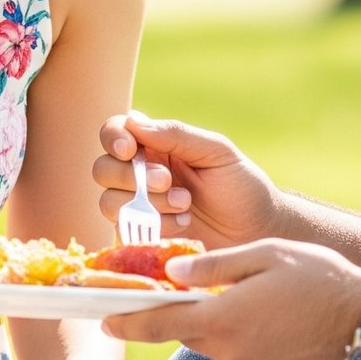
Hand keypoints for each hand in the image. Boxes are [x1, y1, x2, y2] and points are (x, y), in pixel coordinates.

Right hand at [94, 113, 284, 249]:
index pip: (115, 132)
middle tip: (168, 182)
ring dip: (145, 203)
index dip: (113, 138)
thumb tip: (134, 123)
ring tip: (185, 205)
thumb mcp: (216, 152)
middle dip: (131, 176)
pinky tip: (184, 225)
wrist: (258, 232)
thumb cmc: (241, 187)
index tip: (129, 149)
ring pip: (108, 201)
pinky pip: (125, 231)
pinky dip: (153, 226)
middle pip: (102, 168)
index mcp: (155, 146)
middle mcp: (140, 174)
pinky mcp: (141, 236)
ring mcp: (138, 207)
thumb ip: (177, 135)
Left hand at [102, 239, 360, 359]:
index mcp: (224, 318)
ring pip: (224, 349)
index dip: (126, 320)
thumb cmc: (322, 280)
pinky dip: (256, 347)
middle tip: (221, 293)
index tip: (102, 318)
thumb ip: (214, 265)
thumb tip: (172, 272)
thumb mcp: (266, 255)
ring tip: (272, 306)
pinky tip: (286, 329)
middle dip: (196, 315)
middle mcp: (233, 354)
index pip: (159, 321)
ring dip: (233, 329)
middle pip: (194, 334)